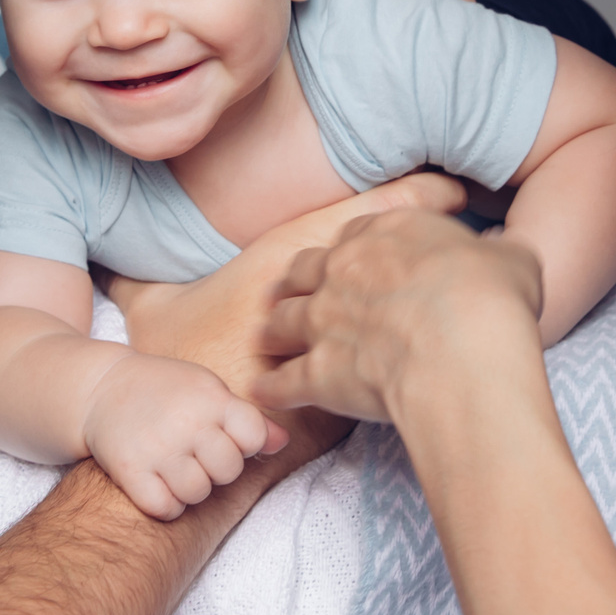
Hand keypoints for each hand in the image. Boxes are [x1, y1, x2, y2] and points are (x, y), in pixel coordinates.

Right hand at [82, 351, 286, 519]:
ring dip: (191, 488)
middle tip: (197, 455)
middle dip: (218, 468)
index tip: (225, 437)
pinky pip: (164, 508)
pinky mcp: (129, 470)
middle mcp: (186, 422)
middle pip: (229, 470)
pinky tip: (158, 483)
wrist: (102, 388)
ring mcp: (156, 448)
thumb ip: (248, 418)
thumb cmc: (166, 390)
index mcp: (210, 398)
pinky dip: (165, 503)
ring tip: (177, 468)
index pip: (254, 437)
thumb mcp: (208, 391)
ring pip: (198, 493)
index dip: (245, 444)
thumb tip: (283, 443)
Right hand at [106, 173, 468, 398]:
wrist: (181, 426)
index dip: (411, 199)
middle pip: (399, 256)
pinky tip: (467, 358)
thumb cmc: (169, 361)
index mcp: (286, 260)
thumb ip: (144, 278)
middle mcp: (321, 296)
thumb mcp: (152, 306)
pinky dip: (437, 361)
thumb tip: (119, 264)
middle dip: (447, 239)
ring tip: (496, 283)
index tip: (453, 188)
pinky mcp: (346, 390)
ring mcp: (339, 345)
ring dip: (450, 294)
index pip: (360, 218)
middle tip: (496, 221)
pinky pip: (402, 369)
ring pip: (407, 309)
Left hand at [250, 207, 544, 422]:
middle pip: (302, 270)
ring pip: (280, 320)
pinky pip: (281, 382)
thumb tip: (505, 249)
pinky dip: (271, 390)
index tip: (354, 263)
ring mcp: (322, 320)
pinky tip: (263, 395)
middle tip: (296, 295)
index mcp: (385, 232)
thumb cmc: (492, 300)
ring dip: (274, 330)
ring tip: (269, 340)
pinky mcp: (316, 372)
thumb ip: (499, 251)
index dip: (352, 250)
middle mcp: (342, 268)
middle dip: (297, 283)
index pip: (354, 234)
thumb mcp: (511, 258)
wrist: (464, 351)